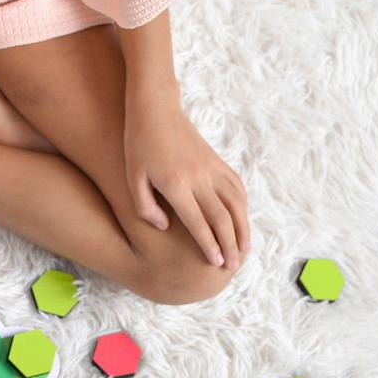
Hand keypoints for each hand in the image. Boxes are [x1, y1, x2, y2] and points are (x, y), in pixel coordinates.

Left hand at [121, 95, 250, 268]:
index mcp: (176, 184)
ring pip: (236, 203)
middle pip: (222, 218)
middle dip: (230, 245)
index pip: (198, 222)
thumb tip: (166, 227)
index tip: (216, 262)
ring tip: (245, 250)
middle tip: (232, 266)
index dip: (209, 245)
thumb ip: (145, 207)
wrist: (156, 110)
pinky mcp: (217, 161)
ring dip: (243, 228)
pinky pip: (237, 187)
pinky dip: (243, 207)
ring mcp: (211, 168)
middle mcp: (198, 177)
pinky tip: (242, 221)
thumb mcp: (132, 178)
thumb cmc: (138, 145)